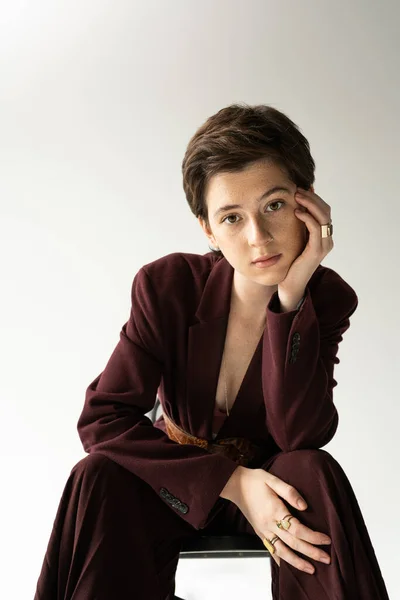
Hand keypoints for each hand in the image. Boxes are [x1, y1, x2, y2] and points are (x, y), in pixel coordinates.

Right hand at [232, 468, 331, 572]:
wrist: (235, 485)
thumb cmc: (254, 480)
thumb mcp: (273, 480)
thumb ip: (290, 492)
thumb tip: (305, 506)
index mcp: (274, 511)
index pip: (297, 529)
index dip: (313, 537)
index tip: (326, 539)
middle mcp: (269, 524)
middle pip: (293, 543)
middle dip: (311, 553)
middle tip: (326, 559)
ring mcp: (263, 531)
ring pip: (282, 552)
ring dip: (297, 562)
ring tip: (311, 569)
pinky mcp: (259, 533)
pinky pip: (271, 550)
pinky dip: (281, 560)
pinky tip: (288, 566)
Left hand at [278, 186, 333, 308]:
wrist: (289, 285)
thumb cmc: (290, 263)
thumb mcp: (294, 240)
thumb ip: (297, 226)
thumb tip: (292, 206)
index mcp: (323, 236)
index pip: (323, 210)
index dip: (314, 197)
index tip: (302, 186)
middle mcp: (327, 239)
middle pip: (326, 210)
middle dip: (312, 197)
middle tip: (297, 188)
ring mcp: (324, 245)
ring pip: (323, 217)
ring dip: (310, 203)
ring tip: (297, 195)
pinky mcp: (316, 251)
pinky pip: (315, 229)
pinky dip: (307, 217)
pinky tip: (296, 211)